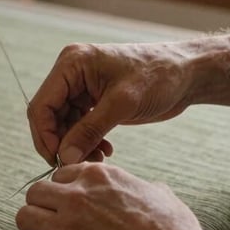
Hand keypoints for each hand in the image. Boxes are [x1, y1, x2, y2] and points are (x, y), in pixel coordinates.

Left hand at [15, 162, 219, 229]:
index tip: (73, 208)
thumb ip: (138, 185)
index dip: (65, 193)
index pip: (59, 175)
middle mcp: (76, 195)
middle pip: (35, 193)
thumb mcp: (158, 192)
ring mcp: (64, 226)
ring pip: (24, 218)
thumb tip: (145, 189)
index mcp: (97, 175)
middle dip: (43, 208)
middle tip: (56, 226)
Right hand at [28, 42, 193, 165]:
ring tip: (98, 159)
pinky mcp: (93, 100)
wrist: (187, 74)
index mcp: (72, 64)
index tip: (59, 160)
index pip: (42, 105)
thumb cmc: (158, 76)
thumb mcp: (122, 104)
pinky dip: (87, 142)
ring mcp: (81, 87)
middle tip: (77, 165)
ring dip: (75, 146)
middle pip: (49, 117)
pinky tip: (105, 151)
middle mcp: (71, 74)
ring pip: (63, 125)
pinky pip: (78, 126)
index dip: (45, 136)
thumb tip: (65, 157)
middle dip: (61, 143)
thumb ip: (90, 131)